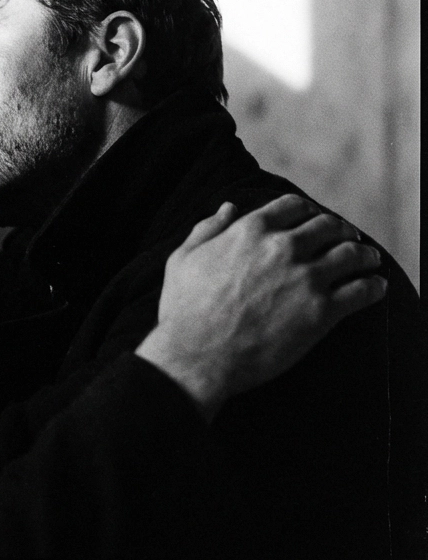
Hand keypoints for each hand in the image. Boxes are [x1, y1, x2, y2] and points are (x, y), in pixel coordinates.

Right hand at [136, 194, 385, 421]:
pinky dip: (374, 287)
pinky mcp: (322, 312)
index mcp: (250, 230)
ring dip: (364, 254)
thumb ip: (208, 227)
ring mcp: (305, 278)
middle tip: (348, 238)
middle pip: (328, 226)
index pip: (294, 206)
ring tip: (369, 260)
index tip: (315, 220)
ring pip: (351, 254)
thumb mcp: (183, 256)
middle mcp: (282, 247)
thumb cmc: (184, 307)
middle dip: (341, 229)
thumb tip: (229, 207)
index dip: (309, 211)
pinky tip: (376, 288)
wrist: (197, 354)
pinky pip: (362, 291)